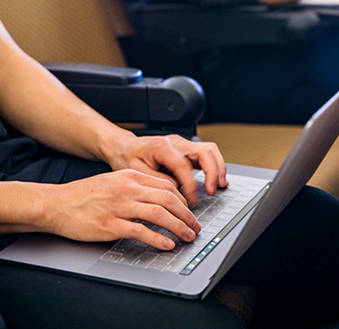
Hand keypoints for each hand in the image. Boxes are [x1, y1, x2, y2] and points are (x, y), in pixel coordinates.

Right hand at [43, 169, 200, 249]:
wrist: (57, 203)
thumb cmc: (84, 194)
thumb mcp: (113, 181)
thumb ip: (136, 186)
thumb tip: (159, 198)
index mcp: (129, 176)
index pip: (166, 186)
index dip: (183, 201)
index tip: (189, 212)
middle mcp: (127, 189)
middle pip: (168, 199)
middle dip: (187, 215)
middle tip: (195, 227)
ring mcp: (119, 206)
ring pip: (159, 214)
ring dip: (178, 227)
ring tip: (187, 237)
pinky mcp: (110, 225)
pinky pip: (141, 231)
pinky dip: (158, 239)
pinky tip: (166, 244)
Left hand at [105, 134, 227, 204]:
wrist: (124, 147)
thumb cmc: (127, 158)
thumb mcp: (136, 173)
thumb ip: (157, 182)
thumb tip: (177, 191)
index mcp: (162, 146)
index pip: (184, 165)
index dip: (191, 184)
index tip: (193, 200)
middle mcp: (175, 142)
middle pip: (204, 152)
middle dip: (212, 173)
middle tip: (212, 192)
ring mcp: (182, 143)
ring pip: (209, 150)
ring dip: (218, 167)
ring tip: (220, 185)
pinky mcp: (185, 149)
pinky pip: (206, 154)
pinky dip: (214, 165)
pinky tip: (216, 179)